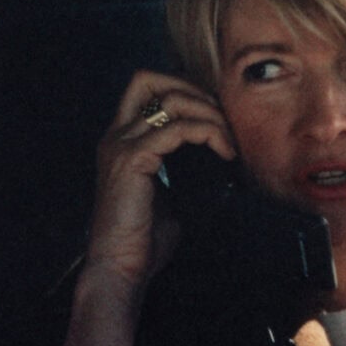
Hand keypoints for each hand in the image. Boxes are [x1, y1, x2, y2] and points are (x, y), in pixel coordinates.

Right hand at [86, 70, 235, 292]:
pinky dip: (207, 132)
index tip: (216, 116)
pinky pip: (177, 128)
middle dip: (193, 90)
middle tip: (223, 119)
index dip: (184, 91)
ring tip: (229, 139)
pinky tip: (224, 151)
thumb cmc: (143, 242)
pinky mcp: (132, 159)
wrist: (121, 268)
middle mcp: (116, 136)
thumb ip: (183, 175)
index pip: (147, 88)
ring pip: (169, 98)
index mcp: (122, 141)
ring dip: (208, 112)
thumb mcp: (169, 199)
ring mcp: (120, 145)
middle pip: (149, 78)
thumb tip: (216, 169)